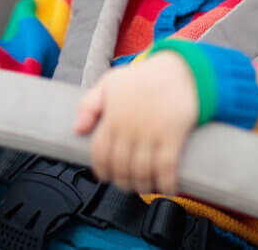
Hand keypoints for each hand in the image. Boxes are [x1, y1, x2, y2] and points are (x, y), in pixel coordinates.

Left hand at [73, 52, 198, 194]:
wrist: (180, 68)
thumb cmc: (144, 77)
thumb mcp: (109, 83)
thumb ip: (89, 104)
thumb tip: (77, 130)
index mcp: (113, 116)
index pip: (100, 153)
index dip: (102, 170)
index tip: (106, 176)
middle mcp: (130, 127)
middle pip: (120, 167)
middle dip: (122, 182)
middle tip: (127, 184)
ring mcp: (151, 132)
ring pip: (141, 172)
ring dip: (142, 185)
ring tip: (144, 186)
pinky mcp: (173, 135)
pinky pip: (166, 167)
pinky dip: (165, 183)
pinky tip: (167, 187)